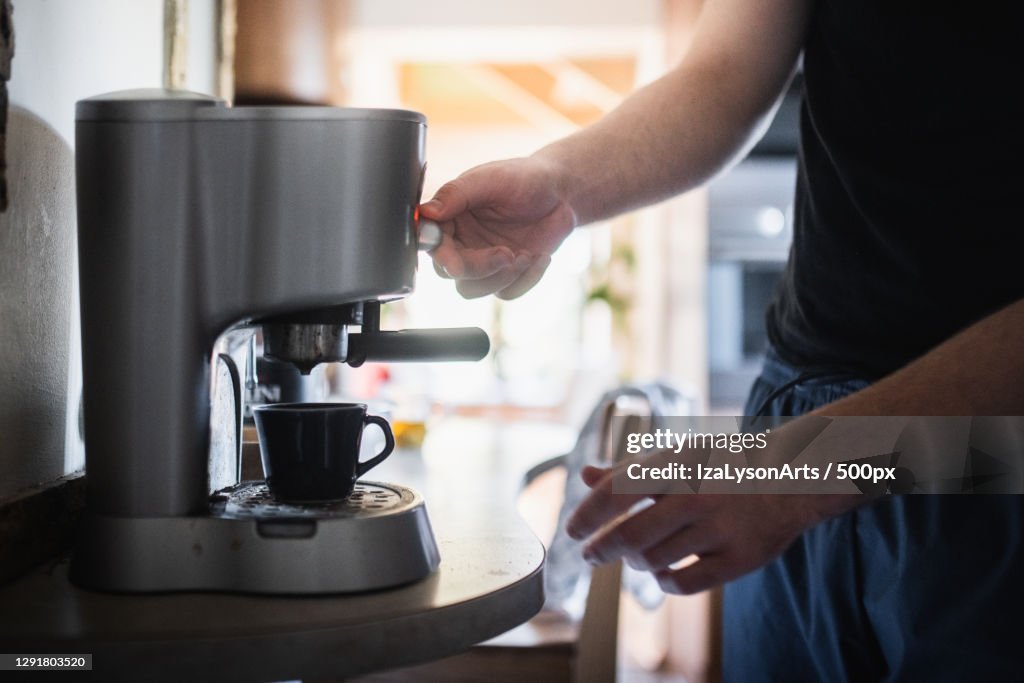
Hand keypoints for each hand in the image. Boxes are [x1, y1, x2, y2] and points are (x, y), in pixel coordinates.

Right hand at [419, 156, 576, 298]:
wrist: (562, 193)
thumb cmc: (524, 178)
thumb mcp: (490, 179)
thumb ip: (456, 194)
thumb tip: (426, 212)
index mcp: (450, 217)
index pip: (432, 242)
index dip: (440, 254)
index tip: (454, 263)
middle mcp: (462, 241)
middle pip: (451, 271)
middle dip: (478, 268)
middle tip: (506, 254)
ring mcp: (484, 261)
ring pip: (473, 289)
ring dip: (500, 277)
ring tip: (525, 255)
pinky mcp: (507, 274)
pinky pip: (506, 292)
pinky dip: (526, 279)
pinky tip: (539, 257)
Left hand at [565, 464, 856, 594]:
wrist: (791, 475)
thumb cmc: (721, 465)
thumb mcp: (677, 456)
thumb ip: (631, 470)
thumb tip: (586, 476)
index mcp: (676, 465)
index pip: (616, 493)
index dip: (587, 515)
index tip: (572, 531)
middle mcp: (695, 496)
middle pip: (630, 536)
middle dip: (600, 549)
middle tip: (589, 555)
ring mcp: (719, 529)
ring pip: (653, 561)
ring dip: (636, 561)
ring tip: (636, 555)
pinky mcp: (739, 558)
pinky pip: (684, 583)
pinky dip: (665, 582)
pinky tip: (663, 574)